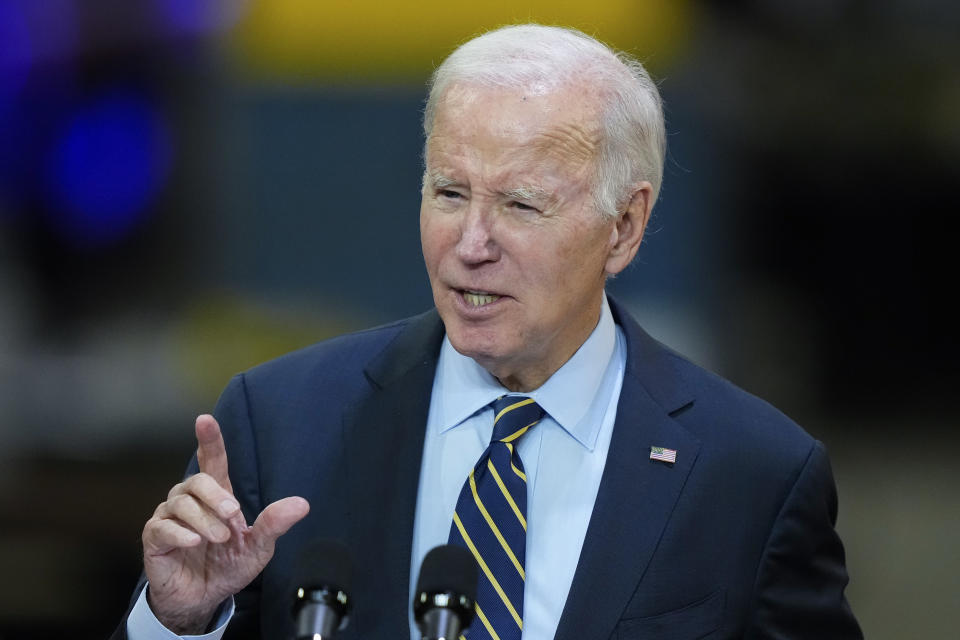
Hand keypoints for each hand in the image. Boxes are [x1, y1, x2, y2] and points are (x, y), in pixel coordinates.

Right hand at [141, 414, 309, 633]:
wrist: (203, 599)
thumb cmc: (228, 567)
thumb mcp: (258, 547)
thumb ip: (274, 524)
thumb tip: (302, 504)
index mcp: (216, 497)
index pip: (212, 461)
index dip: (210, 440)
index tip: (205, 420)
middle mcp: (190, 501)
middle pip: (197, 481)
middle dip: (217, 497)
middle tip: (233, 517)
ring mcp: (169, 518)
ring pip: (180, 503)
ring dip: (204, 520)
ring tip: (219, 539)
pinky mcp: (154, 538)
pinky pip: (161, 527)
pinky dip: (180, 532)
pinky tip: (194, 542)